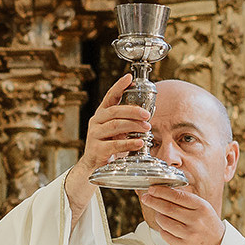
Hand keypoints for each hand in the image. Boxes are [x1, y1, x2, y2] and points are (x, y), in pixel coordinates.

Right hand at [65, 74, 147, 218]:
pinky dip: (129, 144)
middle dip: (133, 111)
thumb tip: (150, 113)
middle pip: (115, 111)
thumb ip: (129, 122)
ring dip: (133, 126)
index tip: (129, 77)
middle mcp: (96, 121)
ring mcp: (94, 135)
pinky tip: (139, 143)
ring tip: (147, 129)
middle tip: (147, 115)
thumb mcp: (119, 131)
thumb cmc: (109, 146)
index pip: (110, 96)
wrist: (94, 167)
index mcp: (102, 114)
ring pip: (115, 126)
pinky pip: (115, 144)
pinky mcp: (96, 149)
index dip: (119, 86)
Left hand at [141, 185, 224, 244]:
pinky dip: (161, 228)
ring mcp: (189, 234)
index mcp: (202, 207)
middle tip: (146, 198)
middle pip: (167, 208)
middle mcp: (196, 220)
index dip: (161, 191)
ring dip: (157, 215)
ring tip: (158, 212)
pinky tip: (164, 224)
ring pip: (164, 221)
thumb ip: (186, 199)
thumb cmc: (207, 224)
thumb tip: (163, 191)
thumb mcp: (203, 207)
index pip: (177, 196)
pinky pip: (165, 234)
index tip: (152, 189)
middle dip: (153, 201)